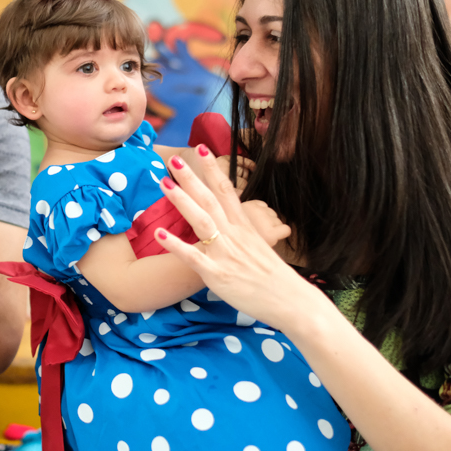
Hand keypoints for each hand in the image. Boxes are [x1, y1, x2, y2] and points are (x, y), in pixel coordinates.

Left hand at [157, 148, 322, 329]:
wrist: (291, 301)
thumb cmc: (274, 278)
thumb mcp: (260, 247)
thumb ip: (242, 235)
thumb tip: (232, 227)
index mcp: (244, 227)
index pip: (226, 191)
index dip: (212, 169)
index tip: (201, 149)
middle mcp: (234, 235)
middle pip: (210, 199)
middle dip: (191, 178)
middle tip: (172, 160)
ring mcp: (225, 253)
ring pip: (201, 220)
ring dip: (181, 200)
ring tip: (163, 183)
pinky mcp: (217, 274)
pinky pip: (192, 257)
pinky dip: (175, 245)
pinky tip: (159, 233)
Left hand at [239, 200, 290, 246]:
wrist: (222, 232)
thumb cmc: (241, 244)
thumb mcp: (258, 248)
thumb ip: (270, 241)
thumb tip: (277, 236)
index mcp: (269, 234)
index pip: (286, 229)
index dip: (281, 232)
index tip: (274, 235)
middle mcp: (266, 220)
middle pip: (278, 220)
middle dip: (271, 225)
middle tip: (259, 232)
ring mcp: (259, 211)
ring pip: (271, 212)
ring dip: (265, 216)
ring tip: (254, 223)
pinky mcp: (252, 203)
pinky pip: (264, 205)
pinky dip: (260, 208)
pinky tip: (252, 215)